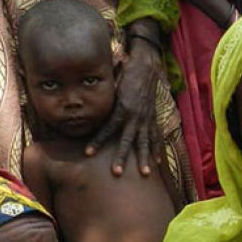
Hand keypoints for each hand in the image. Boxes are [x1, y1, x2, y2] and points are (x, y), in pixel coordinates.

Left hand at [87, 38, 163, 176]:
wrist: (145, 68)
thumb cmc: (124, 75)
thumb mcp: (110, 87)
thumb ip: (102, 102)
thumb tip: (85, 110)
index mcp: (121, 109)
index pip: (107, 129)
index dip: (97, 141)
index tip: (88, 153)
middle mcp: (134, 116)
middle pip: (127, 140)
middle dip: (121, 157)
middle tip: (117, 172)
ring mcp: (146, 119)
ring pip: (144, 142)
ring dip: (144, 158)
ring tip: (144, 173)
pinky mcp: (153, 118)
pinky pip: (156, 136)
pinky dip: (157, 149)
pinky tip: (157, 162)